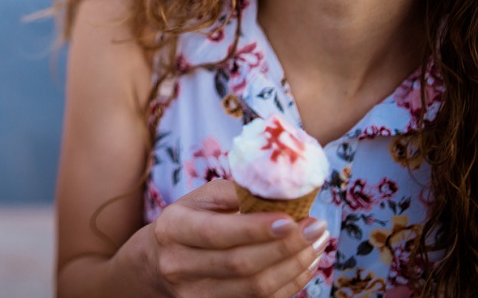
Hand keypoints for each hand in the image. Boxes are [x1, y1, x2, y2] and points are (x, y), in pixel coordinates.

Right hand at [147, 180, 326, 297]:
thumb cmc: (190, 221)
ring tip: (318, 243)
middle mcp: (178, 265)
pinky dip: (291, 283)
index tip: (291, 219)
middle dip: (285, 248)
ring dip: (294, 267)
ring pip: (256, 289)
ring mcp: (195, 295)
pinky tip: (306, 263)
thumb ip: (236, 192)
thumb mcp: (202, 199)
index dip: (255, 229)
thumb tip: (282, 191)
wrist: (160, 261)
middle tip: (317, 228)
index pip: (216, 232)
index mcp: (173, 228)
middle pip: (240, 265)